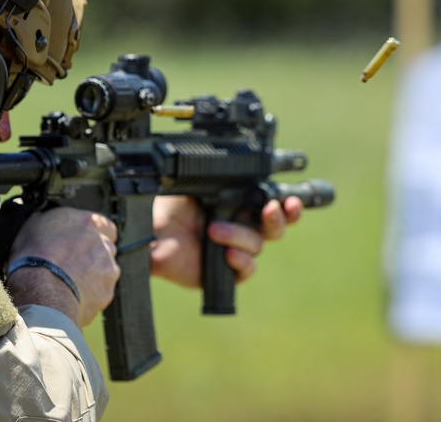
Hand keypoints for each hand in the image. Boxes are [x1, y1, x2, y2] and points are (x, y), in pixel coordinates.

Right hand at [7, 208, 119, 326]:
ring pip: (105, 270)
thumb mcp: (34, 225)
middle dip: (93, 255)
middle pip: (105, 248)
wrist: (41, 289)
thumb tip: (45, 220)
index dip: (94, 235)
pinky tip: (72, 295)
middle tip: (72, 263)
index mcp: (89, 223)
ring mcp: (108, 268)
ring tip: (69, 282)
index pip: (105, 225)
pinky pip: (101, 291)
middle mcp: (104, 243)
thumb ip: (50, 220)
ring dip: (94, 274)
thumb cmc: (34, 256)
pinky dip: (91, 293)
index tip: (83, 242)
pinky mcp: (107, 291)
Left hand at [150, 194, 302, 287]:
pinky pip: (247, 269)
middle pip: (276, 227)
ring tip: (213, 230)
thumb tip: (250, 167)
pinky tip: (227, 254)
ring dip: (238, 235)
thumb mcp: (200, 183)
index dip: (288, 205)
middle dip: (279, 218)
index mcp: (239, 205)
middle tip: (270, 209)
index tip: (290, 201)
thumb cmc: (170, 206)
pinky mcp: (225, 272)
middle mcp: (241, 227)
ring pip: (257, 244)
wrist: (150, 232)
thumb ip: (228, 179)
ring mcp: (235, 250)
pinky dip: (241, 260)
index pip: (272, 205)